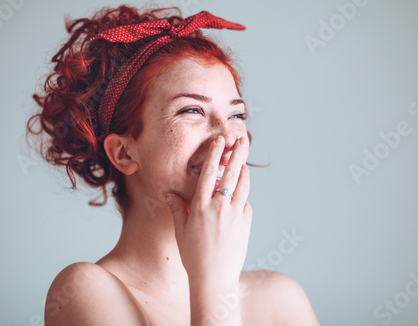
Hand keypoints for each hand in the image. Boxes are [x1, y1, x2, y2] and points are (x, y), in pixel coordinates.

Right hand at [166, 135, 251, 284]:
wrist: (214, 279)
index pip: (208, 173)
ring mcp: (235, 215)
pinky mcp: (246, 224)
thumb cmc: (193, 257)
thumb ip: (178, 210)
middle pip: (231, 174)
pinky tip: (240, 198)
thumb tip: (171, 195)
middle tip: (243, 140)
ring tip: (245, 163)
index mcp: (200, 207)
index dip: (214, 155)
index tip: (218, 141)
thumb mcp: (181, 232)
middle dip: (237, 154)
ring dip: (244, 172)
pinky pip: (246, 205)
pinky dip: (244, 199)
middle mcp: (219, 207)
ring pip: (243, 186)